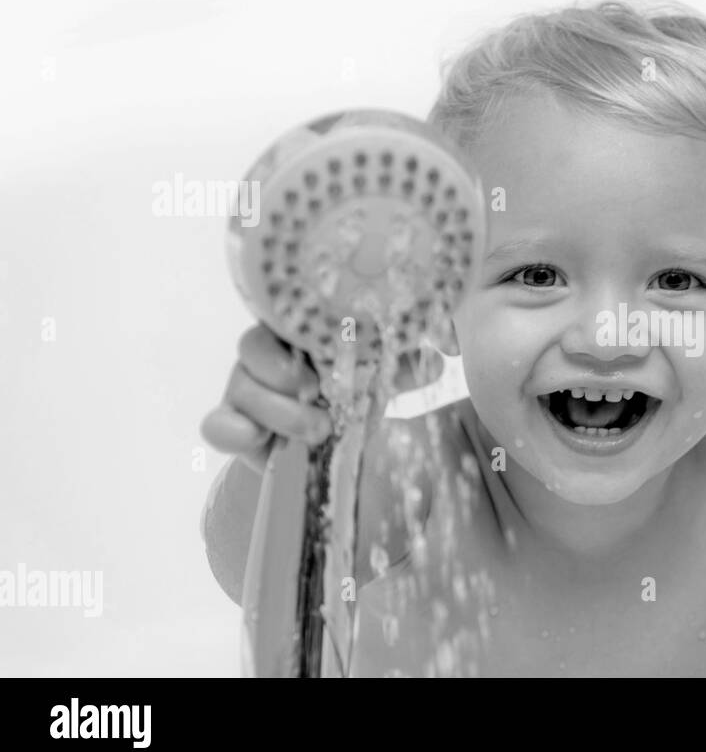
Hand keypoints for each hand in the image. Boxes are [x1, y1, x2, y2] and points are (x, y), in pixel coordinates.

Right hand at [200, 325, 443, 471]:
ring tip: (319, 430)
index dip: (300, 326)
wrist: (334, 442)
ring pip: (238, 386)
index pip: (283, 310)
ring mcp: (247, 390)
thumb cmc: (357, 391)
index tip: (328, 349)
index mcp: (301, 329)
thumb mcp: (387, 372)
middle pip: (252, 345)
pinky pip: (215, 424)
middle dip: (285, 373)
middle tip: (322, 397)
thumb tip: (444, 354)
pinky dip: (231, 431)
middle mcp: (268, 354)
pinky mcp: (238, 427)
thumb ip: (409, 357)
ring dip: (278, 410)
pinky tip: (255, 439)